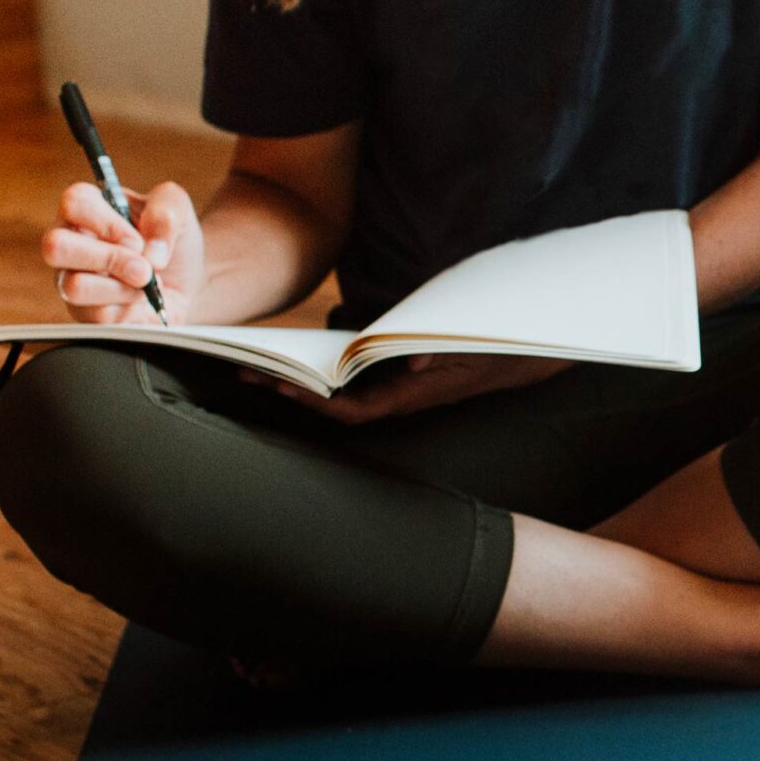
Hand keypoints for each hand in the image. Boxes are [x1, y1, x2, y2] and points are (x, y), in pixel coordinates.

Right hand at [42, 179, 204, 325]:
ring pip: (73, 286)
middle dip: (109, 259)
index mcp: (86, 208)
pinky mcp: (84, 313)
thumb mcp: (179, 208)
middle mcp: (69, 242)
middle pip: (55, 246)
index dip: (107, 224)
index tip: (138, 241)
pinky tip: (142, 300)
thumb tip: (150, 253)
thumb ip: (166, 212)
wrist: (187, 282)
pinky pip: (96, 316)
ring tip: (147, 284)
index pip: (73, 203)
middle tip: (144, 268)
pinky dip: (128, 308)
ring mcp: (70, 279)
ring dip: (120, 288)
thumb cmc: (171, 239)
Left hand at [239, 351, 573, 423]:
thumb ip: (441, 354)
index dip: (317, 403)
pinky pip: (348, 379)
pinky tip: (295, 355)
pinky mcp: (391, 377)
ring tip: (258, 364)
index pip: (354, 410)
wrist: (513, 359)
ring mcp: (391, 389)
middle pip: (332, 403)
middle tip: (246, 373)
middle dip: (290, 389)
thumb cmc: (488, 352)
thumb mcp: (470, 350)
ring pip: (335, 392)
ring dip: (298, 380)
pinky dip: (320, 369)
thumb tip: (413, 360)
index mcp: (410, 397)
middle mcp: (394, 398)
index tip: (284, 387)